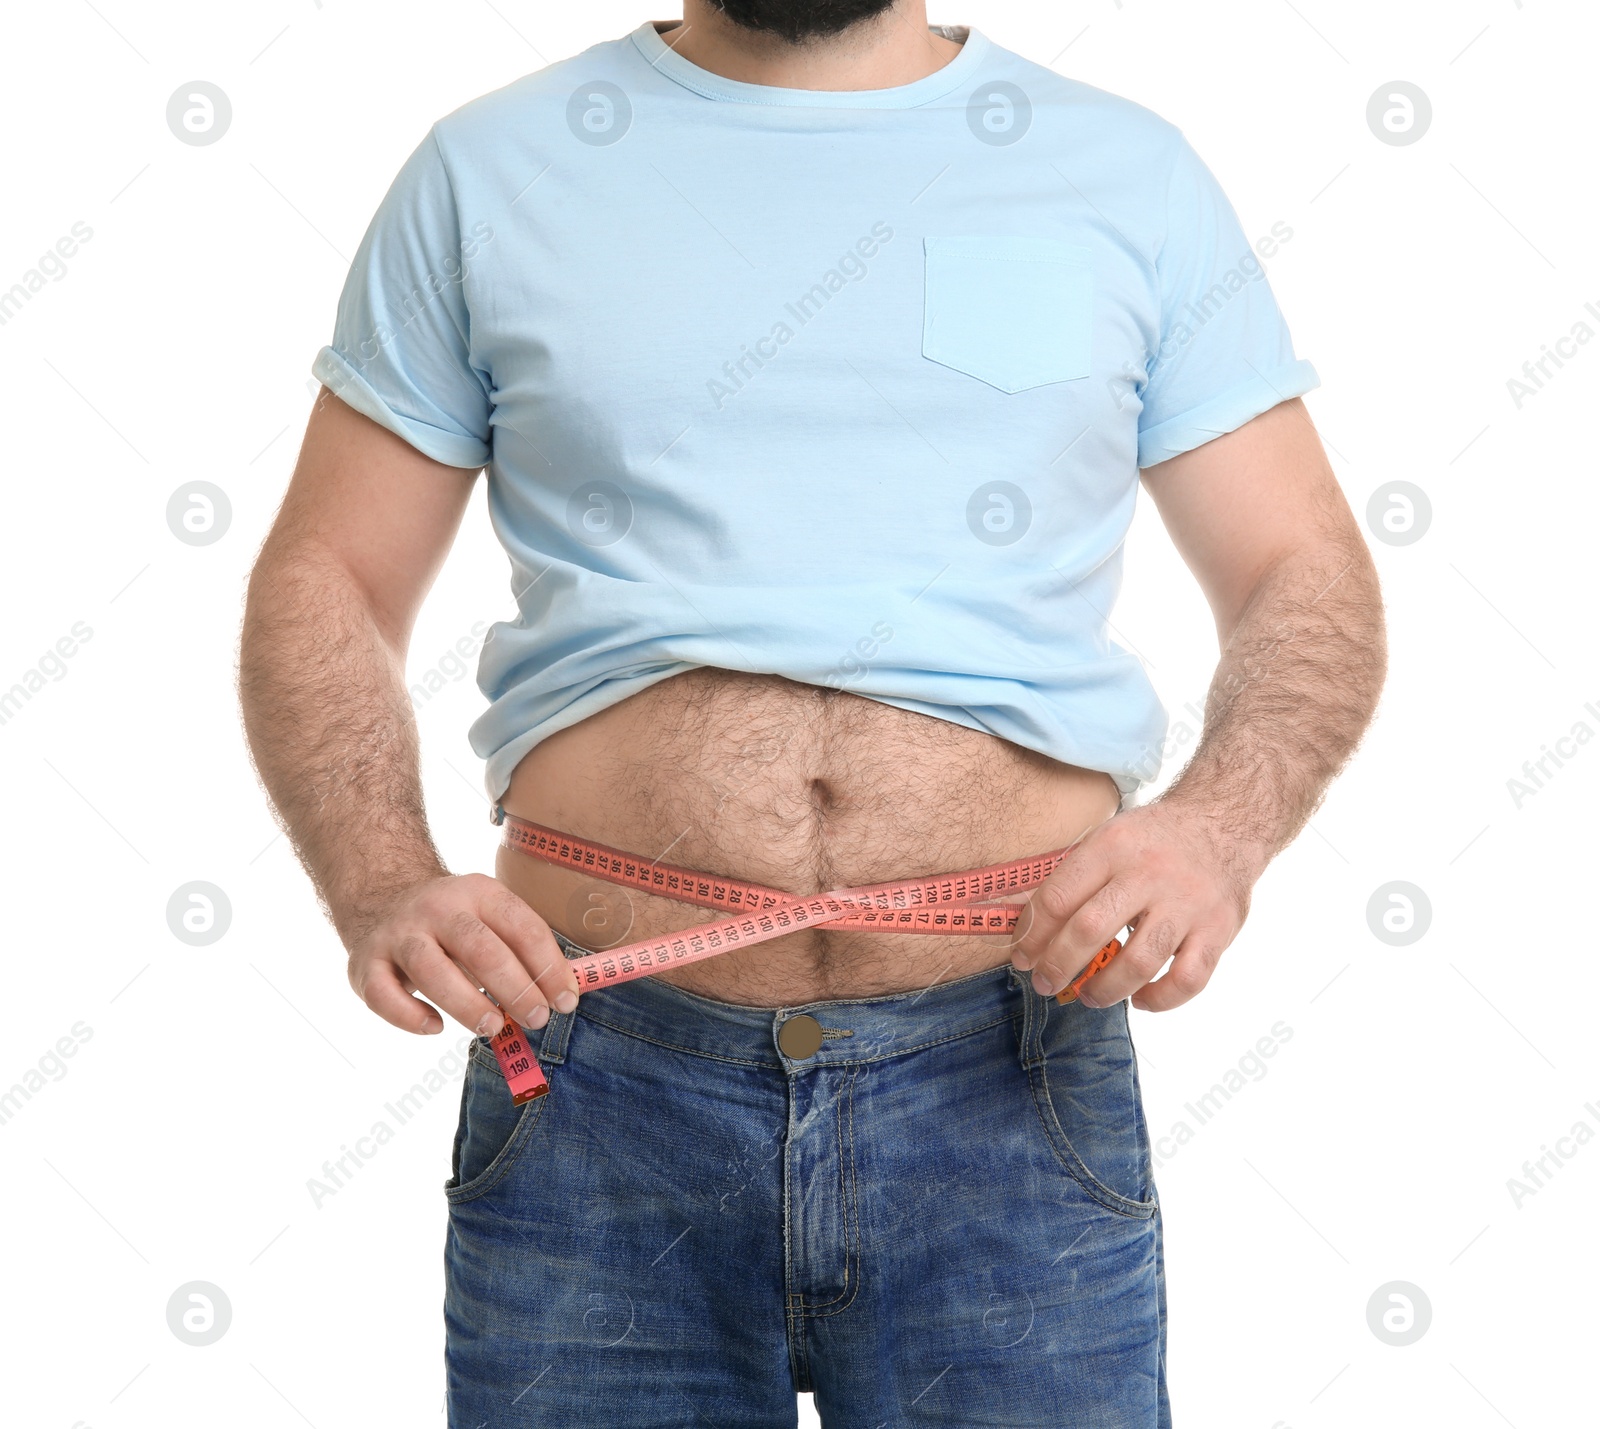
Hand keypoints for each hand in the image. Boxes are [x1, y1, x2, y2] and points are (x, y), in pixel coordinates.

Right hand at [343, 873, 580, 1036]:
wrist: (382, 897)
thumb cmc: (454, 923)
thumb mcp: (489, 916)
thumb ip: (521, 950)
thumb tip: (562, 996)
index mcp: (479, 893)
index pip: (522, 926)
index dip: (549, 966)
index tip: (566, 1001)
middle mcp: (437, 908)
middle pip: (480, 948)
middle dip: (516, 988)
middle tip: (537, 1019)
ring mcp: (399, 934)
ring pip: (431, 969)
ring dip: (467, 1003)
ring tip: (493, 1028)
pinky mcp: (365, 963)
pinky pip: (383, 994)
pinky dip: (409, 1016)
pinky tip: (434, 1027)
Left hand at [1011, 799, 1260, 1012]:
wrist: (1224, 823)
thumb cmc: (1153, 840)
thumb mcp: (1109, 837)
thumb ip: (1073, 877)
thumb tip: (1024, 925)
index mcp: (1112, 847)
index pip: (1058, 897)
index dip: (1032, 934)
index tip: (1022, 956)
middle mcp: (1149, 873)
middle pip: (1090, 930)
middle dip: (1058, 966)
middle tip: (1045, 983)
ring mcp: (1187, 903)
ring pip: (1138, 962)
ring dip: (1104, 989)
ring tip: (1088, 997)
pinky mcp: (1218, 928)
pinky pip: (1188, 979)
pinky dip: (1160, 999)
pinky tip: (1139, 999)